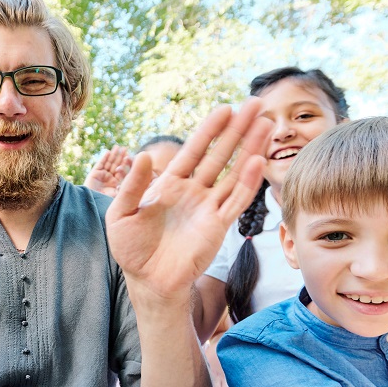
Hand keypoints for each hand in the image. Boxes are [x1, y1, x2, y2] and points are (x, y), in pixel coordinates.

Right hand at [83, 145, 131, 196]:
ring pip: (109, 163)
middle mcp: (109, 178)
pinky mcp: (94, 173)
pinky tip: (108, 152)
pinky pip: (100, 164)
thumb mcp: (117, 194)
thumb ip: (124, 187)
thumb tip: (133, 180)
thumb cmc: (104, 201)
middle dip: (120, 156)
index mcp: (115, 183)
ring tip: (117, 147)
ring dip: (113, 155)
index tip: (129, 156)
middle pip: (116, 165)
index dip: (125, 163)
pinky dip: (104, 158)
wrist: (91, 203)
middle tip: (125, 148)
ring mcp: (102, 175)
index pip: (122, 170)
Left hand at [106, 100, 268, 303]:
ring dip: (250, 149)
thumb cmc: (132, 248)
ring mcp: (208, 208)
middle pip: (219, 155)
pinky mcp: (218, 226)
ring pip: (234, 173)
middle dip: (237, 130)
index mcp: (170, 184)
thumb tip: (143, 155)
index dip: (209, 130)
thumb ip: (132, 185)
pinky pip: (236, 200)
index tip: (226, 109)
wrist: (148, 281)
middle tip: (256, 105)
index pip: (193, 150)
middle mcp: (193, 192)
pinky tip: (258, 161)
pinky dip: (248, 182)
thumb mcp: (121, 213)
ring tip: (266, 125)